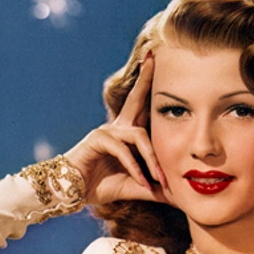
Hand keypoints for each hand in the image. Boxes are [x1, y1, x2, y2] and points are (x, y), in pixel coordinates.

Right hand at [64, 54, 167, 204]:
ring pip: (138, 135)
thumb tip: (179, 194)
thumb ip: (157, 187)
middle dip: (146, 79)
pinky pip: (123, 151)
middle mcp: (118, 127)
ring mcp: (106, 131)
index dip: (153, 91)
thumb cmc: (104, 186)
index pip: (144, 109)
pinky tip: (141, 181)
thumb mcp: (137, 186)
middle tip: (154, 58)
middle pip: (135, 98)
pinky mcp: (97, 140)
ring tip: (160, 179)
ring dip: (152, 158)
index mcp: (127, 134)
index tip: (161, 68)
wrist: (74, 193)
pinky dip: (135, 168)